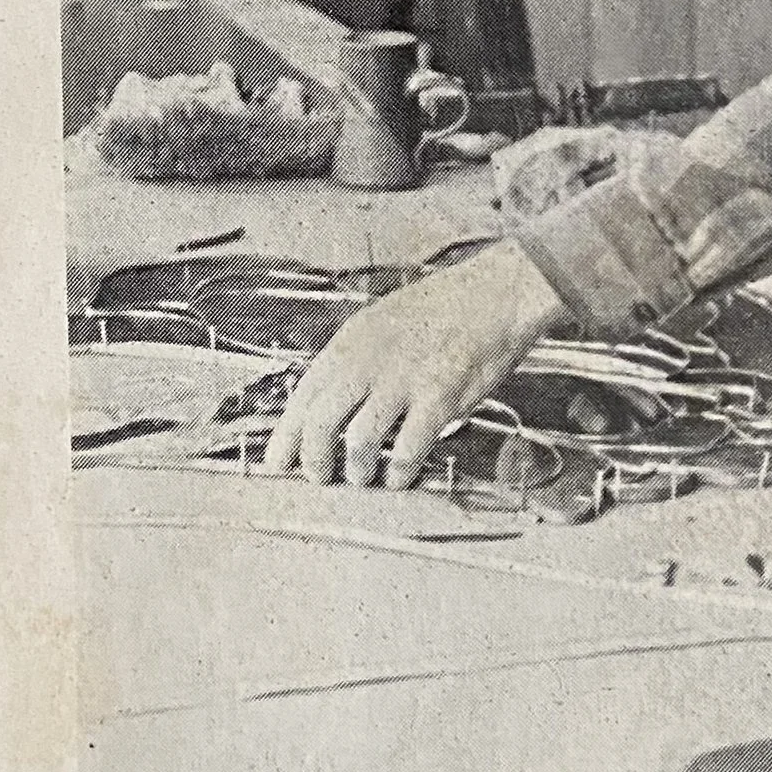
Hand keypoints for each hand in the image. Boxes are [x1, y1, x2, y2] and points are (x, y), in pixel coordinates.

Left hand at [262, 240, 563, 489]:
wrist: (495, 293)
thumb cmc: (446, 307)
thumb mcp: (382, 322)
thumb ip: (355, 361)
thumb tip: (332, 401)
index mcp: (351, 342)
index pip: (303, 396)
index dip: (285, 436)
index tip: (277, 462)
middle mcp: (369, 362)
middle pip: (320, 423)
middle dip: (314, 460)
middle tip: (317, 478)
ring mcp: (403, 382)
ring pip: (358, 442)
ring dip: (356, 469)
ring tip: (361, 478)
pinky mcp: (438, 399)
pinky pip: (407, 449)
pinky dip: (398, 471)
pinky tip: (399, 477)